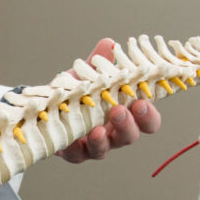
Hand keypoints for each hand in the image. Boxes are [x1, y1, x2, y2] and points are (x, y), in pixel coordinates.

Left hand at [57, 38, 161, 162]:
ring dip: (102, 140)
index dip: (148, 115)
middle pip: (129, 137)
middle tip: (120, 110)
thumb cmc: (79, 92)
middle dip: (127, 125)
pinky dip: (73, 147)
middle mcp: (114, 133)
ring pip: (104, 149)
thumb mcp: (90, 75)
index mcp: (126, 115)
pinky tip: (71, 138)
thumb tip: (109, 44)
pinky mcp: (73, 153)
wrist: (51, 107)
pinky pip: (75, 155)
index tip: (143, 102)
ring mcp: (94, 145)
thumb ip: (101, 61)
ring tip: (98, 130)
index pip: (147, 121)